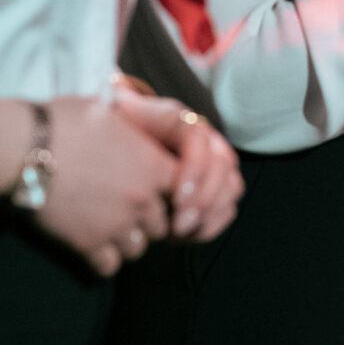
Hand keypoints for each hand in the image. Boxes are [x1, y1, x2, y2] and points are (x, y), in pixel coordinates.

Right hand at [33, 95, 180, 275]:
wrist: (24, 148)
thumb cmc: (64, 121)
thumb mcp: (108, 112)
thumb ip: (131, 128)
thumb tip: (133, 113)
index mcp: (152, 165)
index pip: (186, 189)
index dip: (174, 190)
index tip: (158, 188)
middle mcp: (141, 199)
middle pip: (163, 223)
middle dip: (149, 218)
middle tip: (129, 208)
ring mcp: (116, 225)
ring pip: (139, 248)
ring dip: (128, 239)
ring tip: (111, 226)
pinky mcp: (88, 244)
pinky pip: (110, 266)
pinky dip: (104, 259)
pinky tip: (93, 244)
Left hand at [116, 93, 243, 242]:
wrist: (120, 140)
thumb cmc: (114, 134)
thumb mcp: (111, 123)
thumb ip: (117, 120)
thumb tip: (118, 111)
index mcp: (177, 119)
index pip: (198, 137)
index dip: (194, 169)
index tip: (174, 198)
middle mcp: (203, 138)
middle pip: (223, 165)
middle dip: (204, 199)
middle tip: (178, 224)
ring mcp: (212, 162)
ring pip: (232, 186)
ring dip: (210, 213)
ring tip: (180, 230)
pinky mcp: (213, 186)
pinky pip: (228, 205)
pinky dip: (212, 223)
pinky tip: (186, 233)